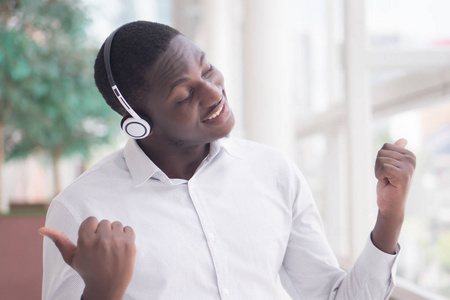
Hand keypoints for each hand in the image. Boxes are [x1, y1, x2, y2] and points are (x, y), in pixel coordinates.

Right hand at [39, 217, 136, 299]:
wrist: (107, 286)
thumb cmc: (87, 270)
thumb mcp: (71, 257)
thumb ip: (59, 240)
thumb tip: (41, 229)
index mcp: (86, 240)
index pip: (91, 220)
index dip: (91, 230)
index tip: (92, 241)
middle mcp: (102, 239)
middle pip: (104, 222)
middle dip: (103, 232)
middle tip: (102, 247)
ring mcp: (117, 241)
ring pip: (116, 224)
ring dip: (115, 233)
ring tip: (111, 248)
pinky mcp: (130, 244)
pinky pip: (128, 229)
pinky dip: (126, 236)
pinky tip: (120, 247)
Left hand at [372, 139, 415, 253]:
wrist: (390, 205)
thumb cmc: (389, 186)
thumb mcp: (391, 166)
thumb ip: (396, 153)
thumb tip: (403, 139)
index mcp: (410, 155)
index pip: (385, 146)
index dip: (380, 159)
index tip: (387, 170)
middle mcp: (411, 160)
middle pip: (382, 152)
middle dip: (378, 165)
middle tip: (386, 177)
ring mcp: (408, 167)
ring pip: (381, 159)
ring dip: (378, 171)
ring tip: (387, 180)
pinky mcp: (403, 175)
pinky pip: (382, 167)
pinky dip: (379, 175)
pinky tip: (386, 183)